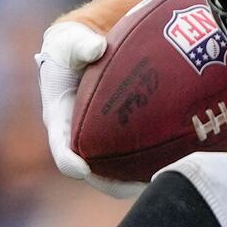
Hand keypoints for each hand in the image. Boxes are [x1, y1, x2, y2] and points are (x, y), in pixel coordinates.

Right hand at [35, 18, 145, 198]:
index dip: (69, 162)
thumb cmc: (71, 47)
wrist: (78, 52)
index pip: (61, 149)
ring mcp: (93, 144)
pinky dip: (143, 168)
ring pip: (111, 174)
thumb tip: (97, 47)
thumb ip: (81, 45)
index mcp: (58, 119)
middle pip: (91, 173)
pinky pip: (125, 163)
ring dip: (133, 182)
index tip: (82, 169)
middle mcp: (74, 138)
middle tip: (139, 184)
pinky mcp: (110, 142)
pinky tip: (168, 165)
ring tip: (160, 180)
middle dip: (112, 183)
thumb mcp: (71, 42)